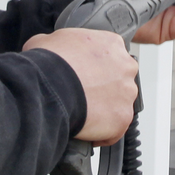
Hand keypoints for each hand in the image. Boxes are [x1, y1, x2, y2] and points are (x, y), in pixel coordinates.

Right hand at [25, 28, 138, 144]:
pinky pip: (115, 130)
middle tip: (82, 95)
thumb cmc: (49, 63)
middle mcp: (126, 67)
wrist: (49, 86)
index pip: (109, 57)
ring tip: (82, 114)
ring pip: (118, 105)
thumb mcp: (47, 40)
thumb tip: (51, 51)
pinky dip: (102, 134)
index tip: (84, 76)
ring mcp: (127, 93)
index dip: (94, 68)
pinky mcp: (122, 117)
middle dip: (103, 89)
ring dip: (104, 111)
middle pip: (119, 81)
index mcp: (111, 44)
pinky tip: (86, 131)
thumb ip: (59, 43)